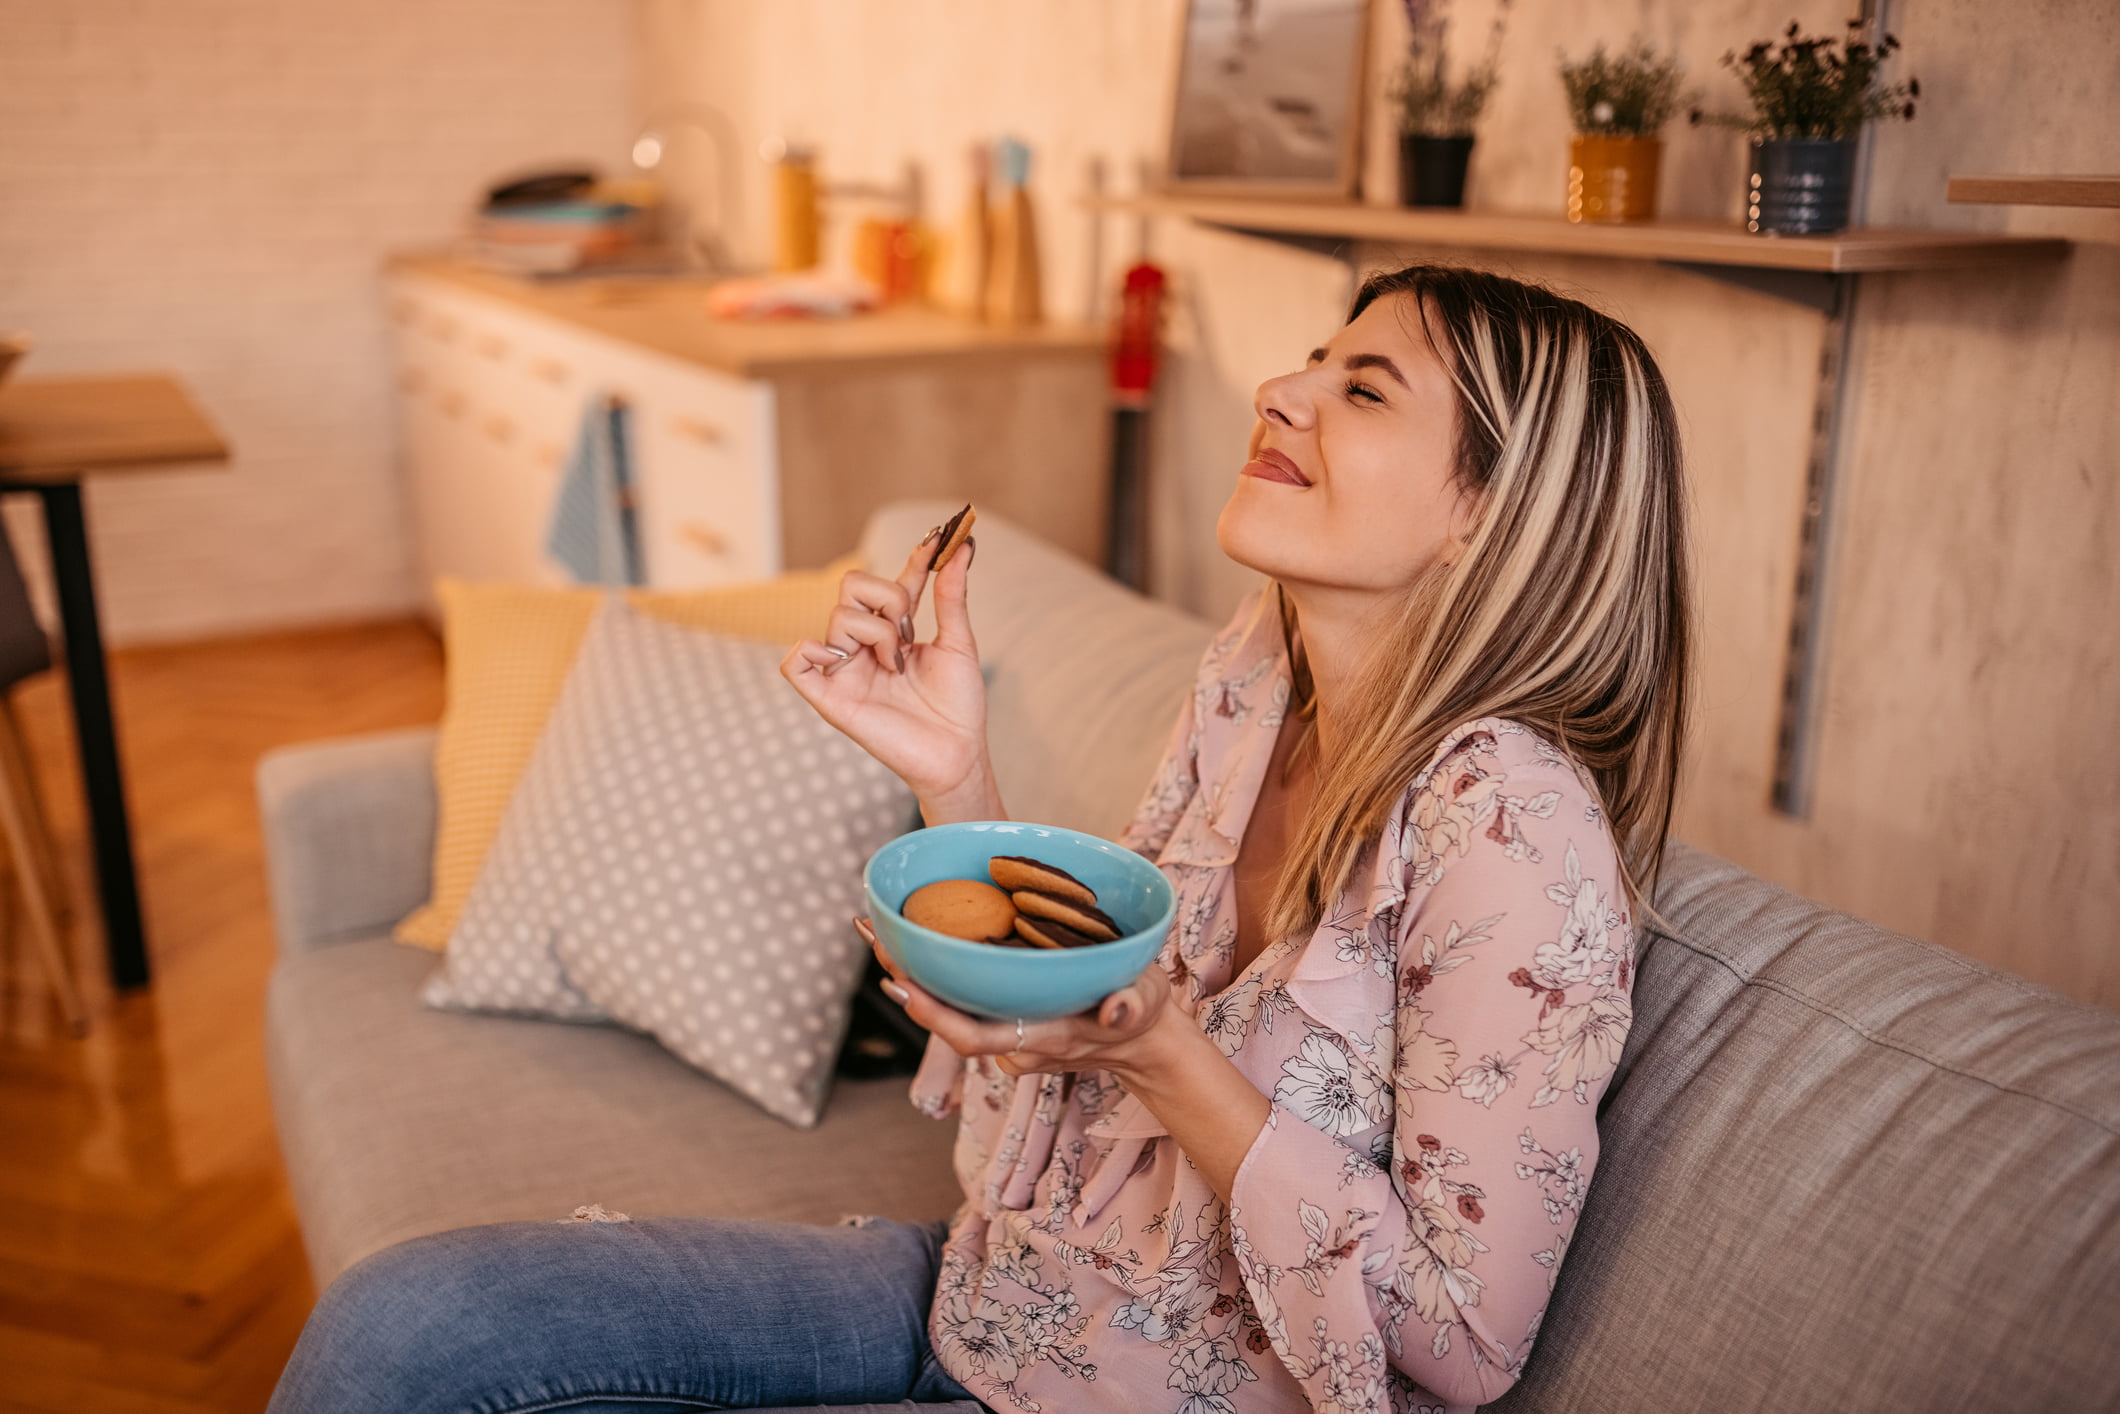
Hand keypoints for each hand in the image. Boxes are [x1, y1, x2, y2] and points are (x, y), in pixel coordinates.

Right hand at [781, 529, 996, 813]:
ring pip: (839, 617)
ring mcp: (844, 669)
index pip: (894, 583)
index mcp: (894, 632)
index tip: (940, 536)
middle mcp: (864, 645)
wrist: (957, 754)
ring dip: (878, 634)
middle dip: (889, 599)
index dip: (915, 558)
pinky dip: (811, 650)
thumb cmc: (958, 706)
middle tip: (911, 634)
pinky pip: (794, 662)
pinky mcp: (829, 697)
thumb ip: (951, 595)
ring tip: (898, 665)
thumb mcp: (959, 643)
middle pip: (852, 586)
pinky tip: (843, 658)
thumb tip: (963, 546)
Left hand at [852, 916, 1178, 1084]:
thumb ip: (1129, 1007)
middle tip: (872, 932)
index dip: (934, 1016)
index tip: (902, 984)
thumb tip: (1117, 1008)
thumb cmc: (1140, 1019)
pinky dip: (933, 963)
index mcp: (1037, 1038)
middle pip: (944, 1016)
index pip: (972, 1036)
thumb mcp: (1141, 1007)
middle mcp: (1009, 1039)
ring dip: (910, 967)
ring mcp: (1003, 1026)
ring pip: (946, 1001)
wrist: (1140, 1042)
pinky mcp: (1002, 1010)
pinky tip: (912, 928)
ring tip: (876, 924)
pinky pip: (959, 991)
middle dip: (904, 978)